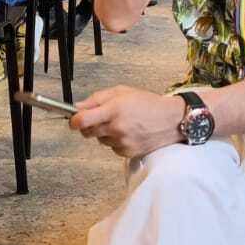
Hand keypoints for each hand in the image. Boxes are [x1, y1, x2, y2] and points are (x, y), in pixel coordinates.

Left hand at [70, 86, 186, 157]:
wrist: (171, 119)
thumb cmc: (148, 103)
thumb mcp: (122, 91)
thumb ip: (97, 99)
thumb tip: (78, 107)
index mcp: (114, 109)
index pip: (82, 120)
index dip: (74, 121)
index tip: (73, 120)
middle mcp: (116, 127)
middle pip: (87, 132)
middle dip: (89, 125)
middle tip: (100, 118)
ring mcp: (122, 142)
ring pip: (100, 140)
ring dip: (104, 132)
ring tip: (121, 123)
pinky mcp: (127, 152)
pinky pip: (112, 147)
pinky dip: (115, 141)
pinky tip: (128, 132)